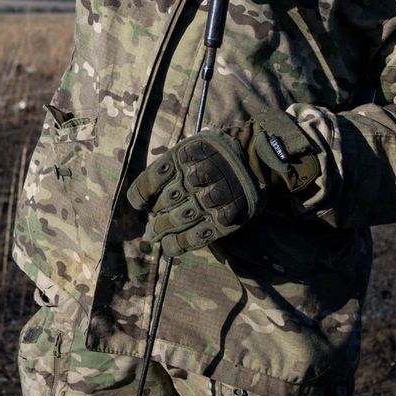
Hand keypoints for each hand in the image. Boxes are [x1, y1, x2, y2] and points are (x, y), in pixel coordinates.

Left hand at [126, 110, 321, 256]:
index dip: (140, 196)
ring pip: (177, 222)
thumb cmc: (215, 155)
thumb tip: (142, 198)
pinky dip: (180, 244)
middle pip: (162, 205)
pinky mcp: (225, 216)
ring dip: (164, 233)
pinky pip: (197, 237)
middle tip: (151, 231)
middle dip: (154, 221)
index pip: (149, 181)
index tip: (141, 204)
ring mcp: (210, 198)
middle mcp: (193, 178)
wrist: (255, 160)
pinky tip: (172, 246)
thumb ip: (168, 168)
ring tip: (160, 239)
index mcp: (181, 158)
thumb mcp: (191, 149)